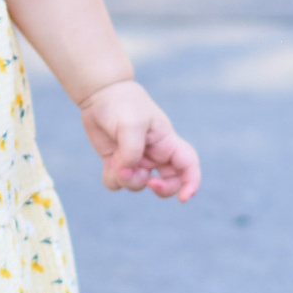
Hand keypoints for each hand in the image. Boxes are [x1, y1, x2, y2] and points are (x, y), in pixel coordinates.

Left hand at [77, 81, 199, 201]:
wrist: (100, 93)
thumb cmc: (122, 104)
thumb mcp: (131, 124)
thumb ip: (131, 152)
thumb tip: (125, 174)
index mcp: (167, 143)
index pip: (189, 165)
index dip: (192, 183)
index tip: (184, 199)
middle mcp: (155, 155)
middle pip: (169, 183)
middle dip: (161, 189)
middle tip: (149, 183)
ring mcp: (136, 160)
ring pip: (138, 185)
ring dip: (127, 179)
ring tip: (116, 158)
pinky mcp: (117, 162)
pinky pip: (117, 183)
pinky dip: (112, 178)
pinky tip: (108, 163)